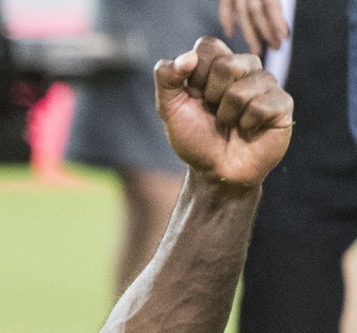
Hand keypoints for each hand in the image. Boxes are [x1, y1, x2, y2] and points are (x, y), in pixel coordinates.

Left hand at [155, 37, 291, 190]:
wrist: (215, 171)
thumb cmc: (195, 138)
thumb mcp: (169, 108)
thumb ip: (166, 78)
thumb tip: (188, 57)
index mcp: (218, 64)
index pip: (207, 45)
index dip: (195, 74)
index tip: (195, 95)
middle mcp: (245, 68)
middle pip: (226, 64)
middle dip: (211, 96)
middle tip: (215, 113)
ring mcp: (266, 84)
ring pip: (241, 89)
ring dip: (227, 115)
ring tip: (231, 124)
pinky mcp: (283, 103)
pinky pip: (261, 106)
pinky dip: (247, 124)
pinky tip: (249, 130)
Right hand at [219, 0, 289, 55]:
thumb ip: (274, 3)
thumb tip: (284, 24)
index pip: (271, 4)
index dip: (277, 22)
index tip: (284, 37)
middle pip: (256, 12)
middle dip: (266, 32)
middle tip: (275, 46)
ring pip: (242, 14)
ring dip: (250, 34)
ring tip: (256, 49)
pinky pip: (225, 6)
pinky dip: (226, 21)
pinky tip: (231, 33)